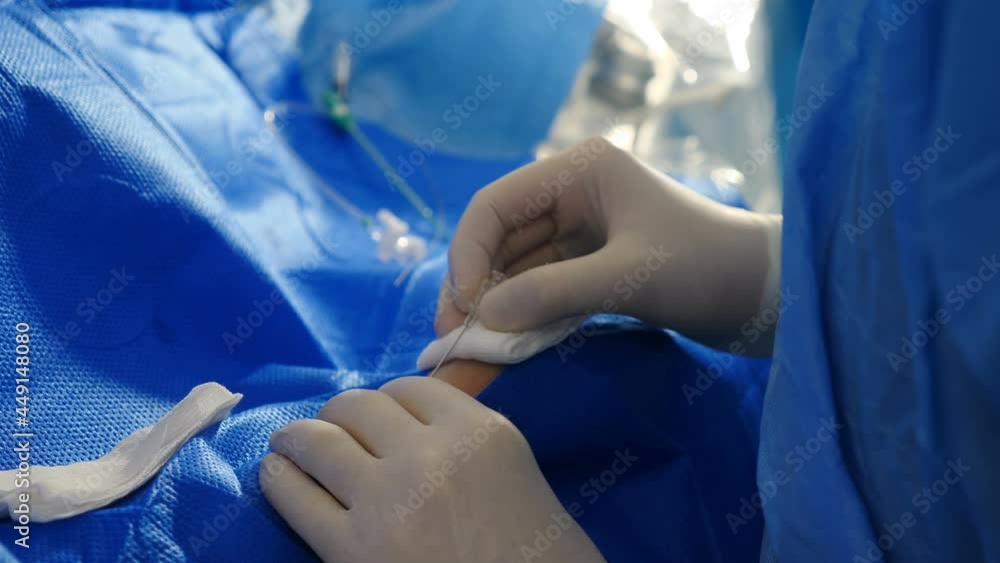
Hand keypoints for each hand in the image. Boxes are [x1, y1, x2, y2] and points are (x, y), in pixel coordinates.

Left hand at [260, 376, 605, 562]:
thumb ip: (468, 439)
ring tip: (288, 444)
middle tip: (333, 431)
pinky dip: (279, 479)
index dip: (387, 401)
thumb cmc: (540, 555)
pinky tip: (276, 476)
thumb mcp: (515, 471)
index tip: (378, 419)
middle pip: (358, 406)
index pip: (410, 388)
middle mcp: (428, 454)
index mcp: (478, 432)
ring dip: (298, 438)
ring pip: (319, 442)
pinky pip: (296, 496)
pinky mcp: (351, 549)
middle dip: (339, 415)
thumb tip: (412, 425)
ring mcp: (387, 500)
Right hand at [439, 137, 780, 346]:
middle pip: (500, 237)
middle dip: (476, 285)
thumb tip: (483, 316)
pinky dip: (525, 313)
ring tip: (475, 347)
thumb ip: (553, 294)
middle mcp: (574, 193)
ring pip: (518, 265)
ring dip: (497, 303)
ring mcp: (584, 230)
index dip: (468, 255)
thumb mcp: (629, 278)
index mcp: (580, 170)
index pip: (496, 204)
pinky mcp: (594, 264)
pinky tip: (509, 342)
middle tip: (455, 338)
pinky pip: (543, 286)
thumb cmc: (708, 268)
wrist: (768, 295)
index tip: (462, 309)